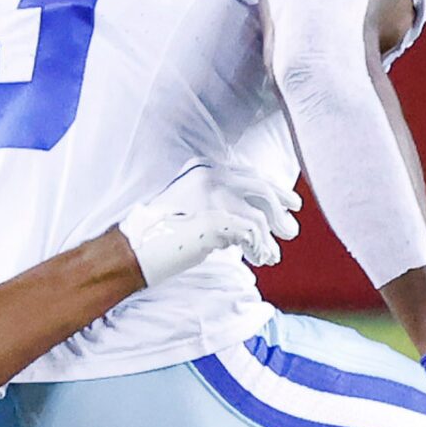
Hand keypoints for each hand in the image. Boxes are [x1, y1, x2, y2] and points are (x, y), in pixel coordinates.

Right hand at [117, 164, 301, 286]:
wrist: (134, 248)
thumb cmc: (161, 233)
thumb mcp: (191, 206)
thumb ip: (219, 201)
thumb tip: (254, 213)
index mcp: (203, 168)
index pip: (248, 174)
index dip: (272, 189)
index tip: (288, 202)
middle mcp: (209, 175)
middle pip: (260, 186)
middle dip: (281, 207)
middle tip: (291, 228)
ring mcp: (212, 195)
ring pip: (259, 213)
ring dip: (269, 237)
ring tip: (271, 254)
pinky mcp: (216, 217)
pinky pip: (252, 232)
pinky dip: (259, 247)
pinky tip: (259, 257)